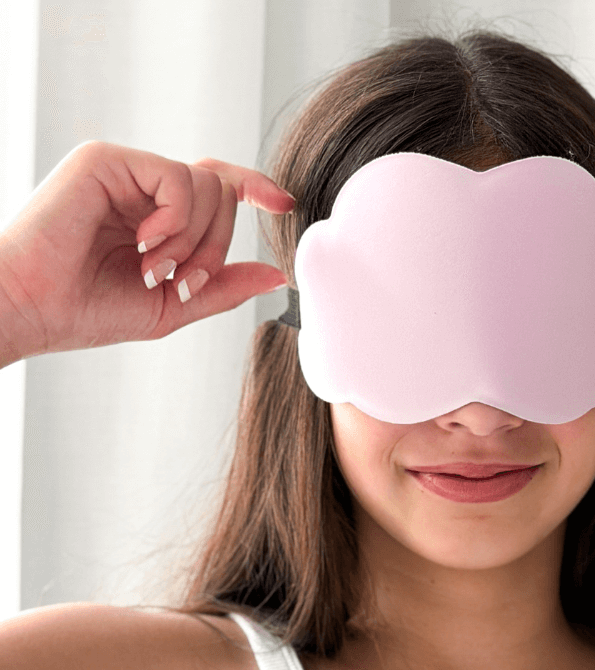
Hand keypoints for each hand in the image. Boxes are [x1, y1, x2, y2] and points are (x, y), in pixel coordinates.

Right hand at [0, 140, 293, 360]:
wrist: (35, 310)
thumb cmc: (91, 311)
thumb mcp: (175, 304)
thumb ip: (224, 287)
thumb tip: (277, 274)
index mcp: (158, 215)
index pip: (218, 186)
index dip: (255, 188)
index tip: (285, 203)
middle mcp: (143, 187)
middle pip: (222, 192)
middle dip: (217, 246)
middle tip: (184, 280)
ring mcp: (125, 169)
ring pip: (206, 184)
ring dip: (194, 240)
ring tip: (155, 268)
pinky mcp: (105, 160)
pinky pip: (177, 177)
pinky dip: (176, 219)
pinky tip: (147, 244)